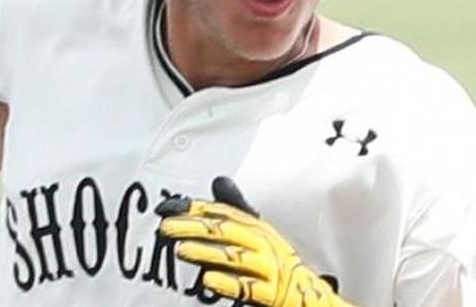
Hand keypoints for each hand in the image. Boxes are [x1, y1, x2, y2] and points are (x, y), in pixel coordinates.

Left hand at [156, 177, 350, 306]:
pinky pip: (247, 288)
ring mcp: (266, 268)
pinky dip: (227, 283)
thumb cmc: (275, 261)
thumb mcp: (258, 230)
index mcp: (256, 228)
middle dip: (194, 228)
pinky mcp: (270, 293)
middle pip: (224, 232)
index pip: (223, 213)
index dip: (197, 209)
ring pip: (233, 258)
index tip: (171, 207)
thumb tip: (219, 181)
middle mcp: (261, 244)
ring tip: (182, 250)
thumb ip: (236, 209)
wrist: (308, 295)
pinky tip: (208, 280)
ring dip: (206, 253)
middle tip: (167, 227)